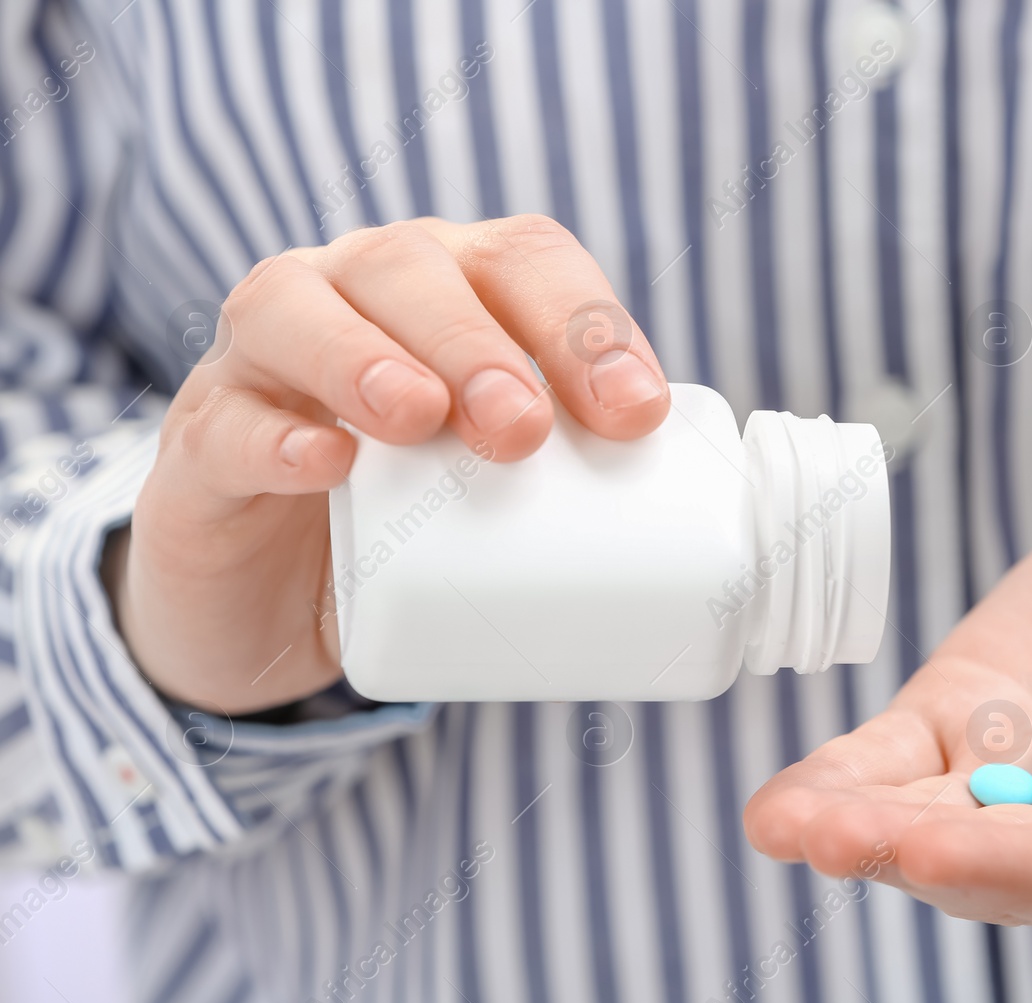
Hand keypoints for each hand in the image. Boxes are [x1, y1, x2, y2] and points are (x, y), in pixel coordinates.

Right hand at [103, 216, 669, 712]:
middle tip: (525, 430)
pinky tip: (327, 462)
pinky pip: (231, 419)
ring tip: (424, 420)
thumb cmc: (420, 520)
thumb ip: (586, 475)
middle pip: (418, 269)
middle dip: (482, 340)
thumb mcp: (508, 487)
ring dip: (372, 358)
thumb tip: (711, 522)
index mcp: (455, 289)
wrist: (276, 595)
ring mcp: (267, 358)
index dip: (585, 322)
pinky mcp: (206, 439)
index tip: (634, 417)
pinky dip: (279, 435)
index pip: (528, 263)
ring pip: (301, 309)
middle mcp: (358, 292)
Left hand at [746, 460, 1031, 930]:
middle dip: (916, 853)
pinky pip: (907, 758)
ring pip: (940, 816)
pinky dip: (848, 776)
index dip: (1021, 866)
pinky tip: (782, 803)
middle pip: (1004, 860)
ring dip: (862, 826)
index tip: (933, 853)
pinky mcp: (982, 712)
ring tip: (786, 824)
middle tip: (830, 839)